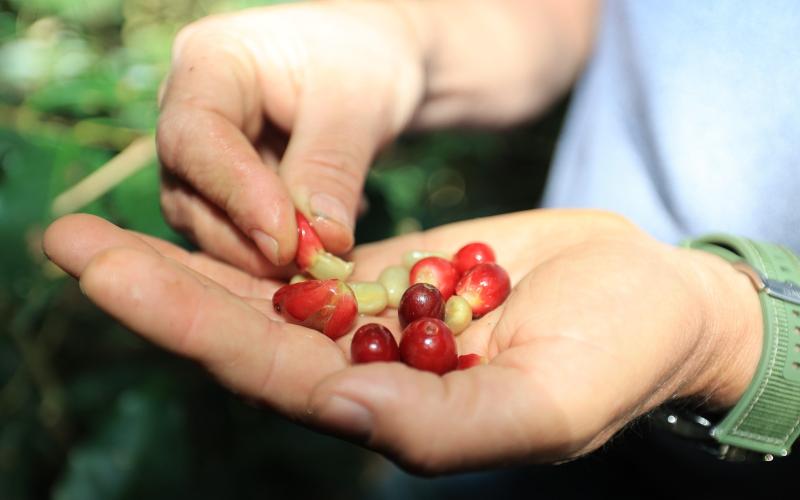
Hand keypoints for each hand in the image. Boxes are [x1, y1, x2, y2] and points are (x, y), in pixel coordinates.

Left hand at [42, 210, 761, 472]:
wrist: (649, 301)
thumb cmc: (615, 359)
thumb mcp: (545, 405)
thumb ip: (445, 426)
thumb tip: (338, 404)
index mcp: (389, 412)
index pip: (270, 370)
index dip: (185, 325)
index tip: (106, 274)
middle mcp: (367, 370)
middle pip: (243, 329)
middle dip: (156, 288)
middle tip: (68, 241)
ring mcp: (376, 321)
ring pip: (265, 290)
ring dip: (187, 256)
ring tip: (102, 223)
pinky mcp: (394, 276)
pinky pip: (309, 256)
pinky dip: (255, 235)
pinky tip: (205, 212)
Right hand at [157, 1, 426, 272]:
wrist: (374, 64)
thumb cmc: (365, 61)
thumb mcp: (360, 104)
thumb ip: (333, 167)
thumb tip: (322, 241)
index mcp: (210, 63)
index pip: (195, 137)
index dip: (236, 194)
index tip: (286, 242)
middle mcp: (190, 111)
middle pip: (190, 191)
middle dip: (247, 240)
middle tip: (309, 266)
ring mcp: (205, 156)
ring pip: (209, 224)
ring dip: (262, 256)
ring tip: (323, 260)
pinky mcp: (228, 192)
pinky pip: (238, 235)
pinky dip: (279, 252)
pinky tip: (324, 246)